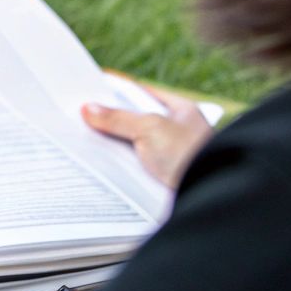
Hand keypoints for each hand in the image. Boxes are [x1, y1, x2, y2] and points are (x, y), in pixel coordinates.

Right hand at [81, 87, 213, 187]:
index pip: (143, 95)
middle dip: (112, 123)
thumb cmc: (189, 155)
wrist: (209, 198)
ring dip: (115, 148)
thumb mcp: (149, 128)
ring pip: (135, 148)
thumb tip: (89, 109)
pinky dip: (121, 170)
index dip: (118, 92)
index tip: (92, 92)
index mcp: (182, 112)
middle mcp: (179, 133)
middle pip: (137, 123)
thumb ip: (118, 118)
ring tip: (85, 144)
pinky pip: (137, 171)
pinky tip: (103, 169)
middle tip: (82, 118)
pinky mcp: (164, 181)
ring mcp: (172, 158)